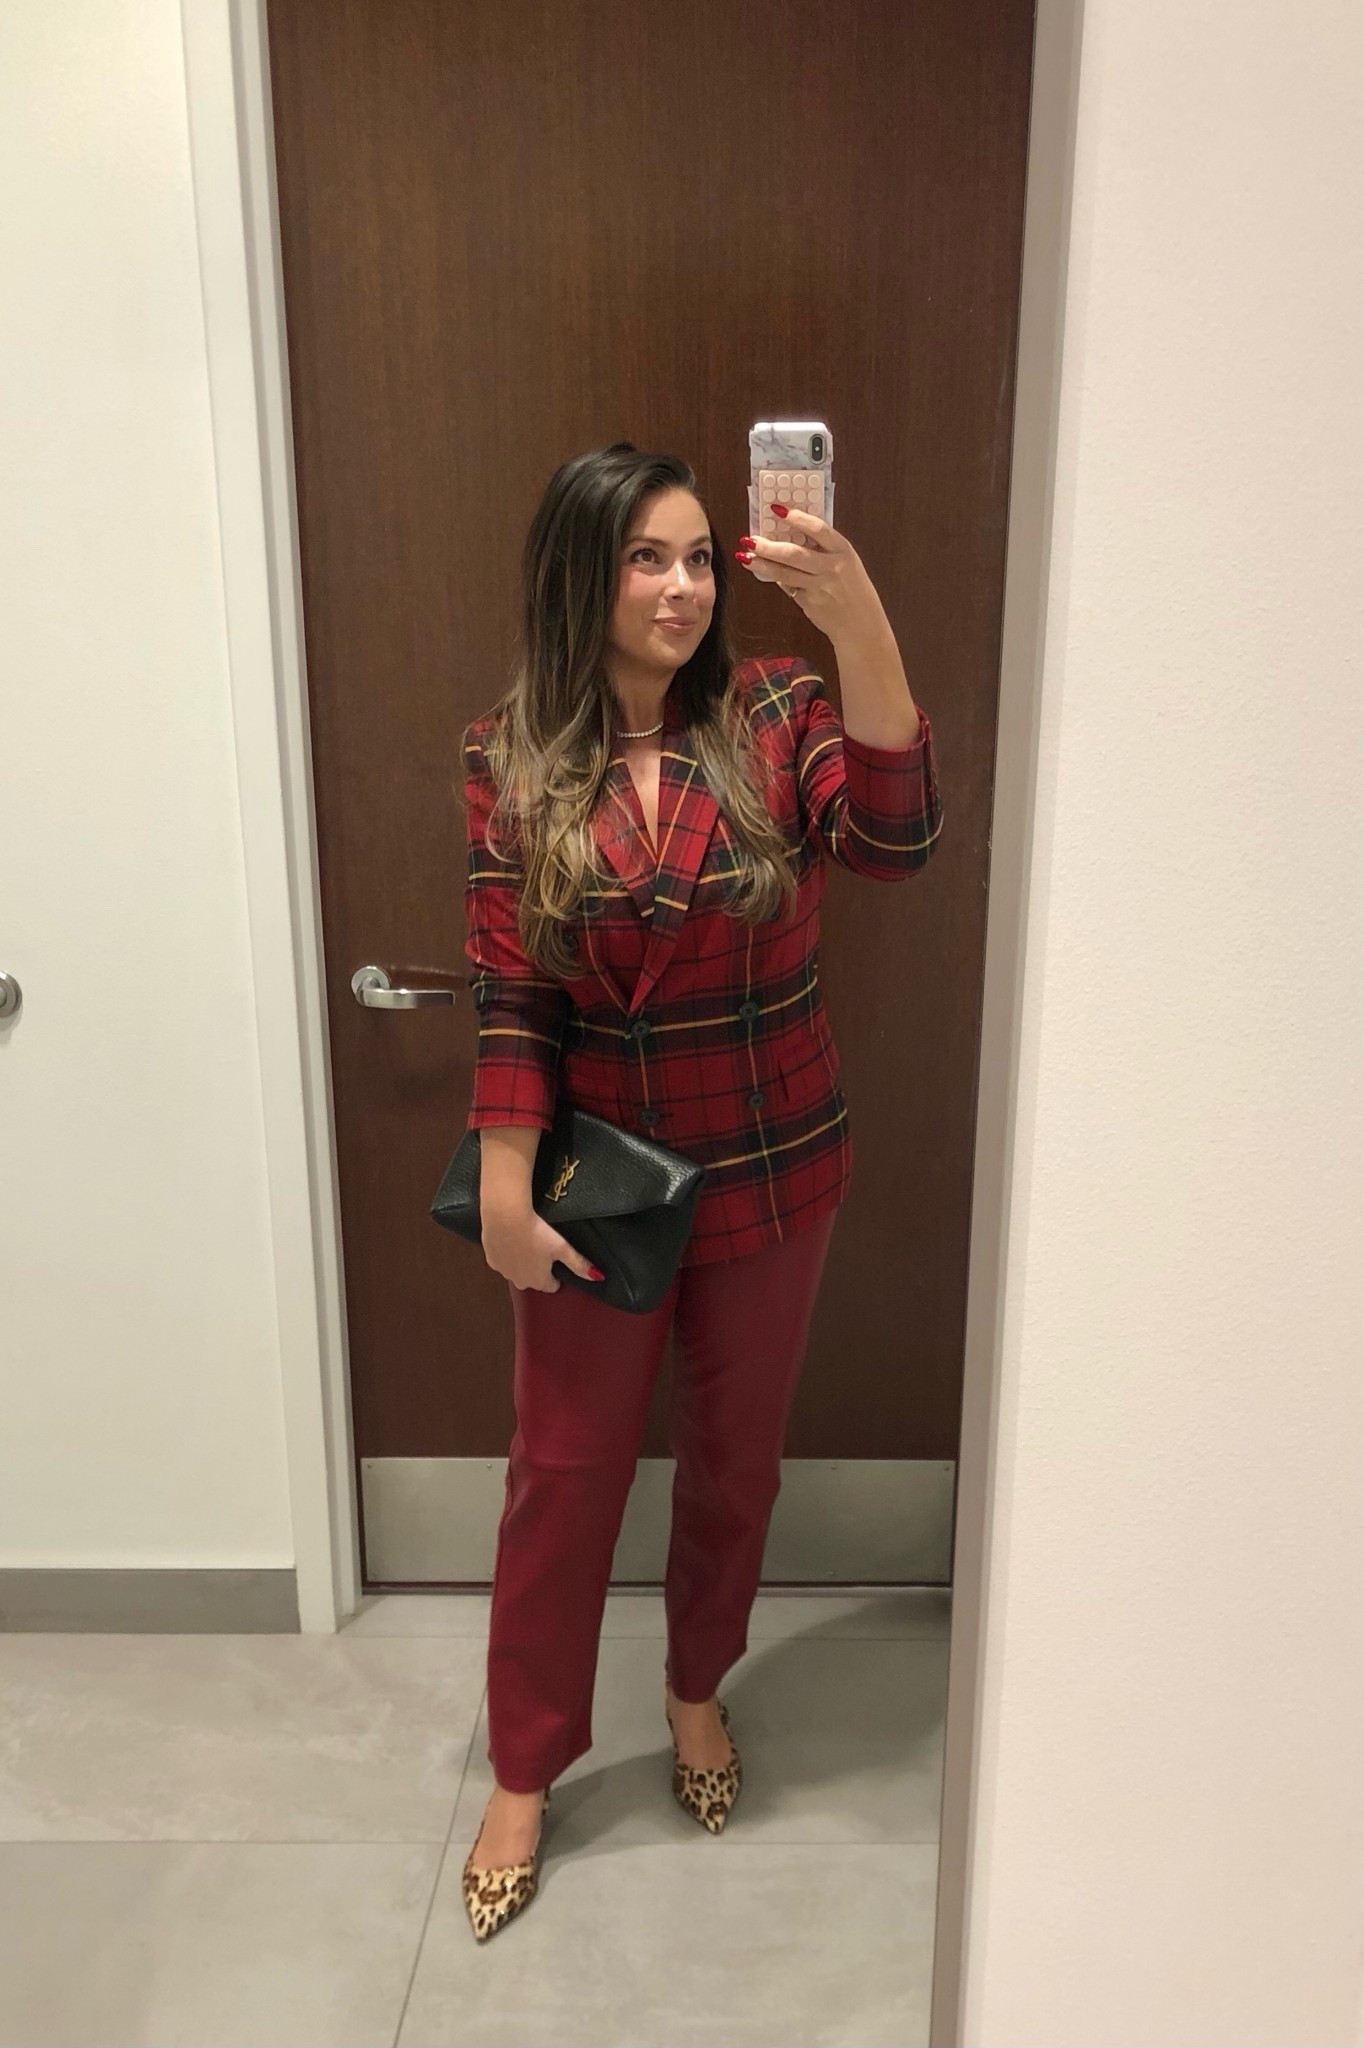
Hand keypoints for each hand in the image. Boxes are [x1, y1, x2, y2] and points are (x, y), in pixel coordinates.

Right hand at [481, 1206, 604, 1293]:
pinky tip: (511, 1240)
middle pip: (532, 1280)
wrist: (505, 1215)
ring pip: (515, 1271)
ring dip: (521, 1263)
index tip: (557, 1262)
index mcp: (538, 1280)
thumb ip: (579, 1264)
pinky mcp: (490, 1259)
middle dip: (537, 1270)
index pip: (551, 1286)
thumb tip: (598, 1277)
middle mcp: (519, 1281)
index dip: (556, 1275)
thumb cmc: (537, 1232)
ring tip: (526, 1243)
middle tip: (542, 1250)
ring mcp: (503, 1271)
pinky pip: (502, 1261)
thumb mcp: (562, 1247)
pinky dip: (507, 1254)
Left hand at [735, 507, 892, 647]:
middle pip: (794, 554)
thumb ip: (823, 550)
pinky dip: (775, 579)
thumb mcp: (846, 562)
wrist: (861, 625)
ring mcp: (819, 587)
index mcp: (843, 550)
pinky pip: (788, 588)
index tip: (777, 509)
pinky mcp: (809, 603)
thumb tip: (791, 536)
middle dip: (768, 546)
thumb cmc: (853, 589)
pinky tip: (763, 572)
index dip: (796, 518)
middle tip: (749, 539)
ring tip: (744, 556)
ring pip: (784, 574)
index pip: (818, 528)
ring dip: (762, 565)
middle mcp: (832, 567)